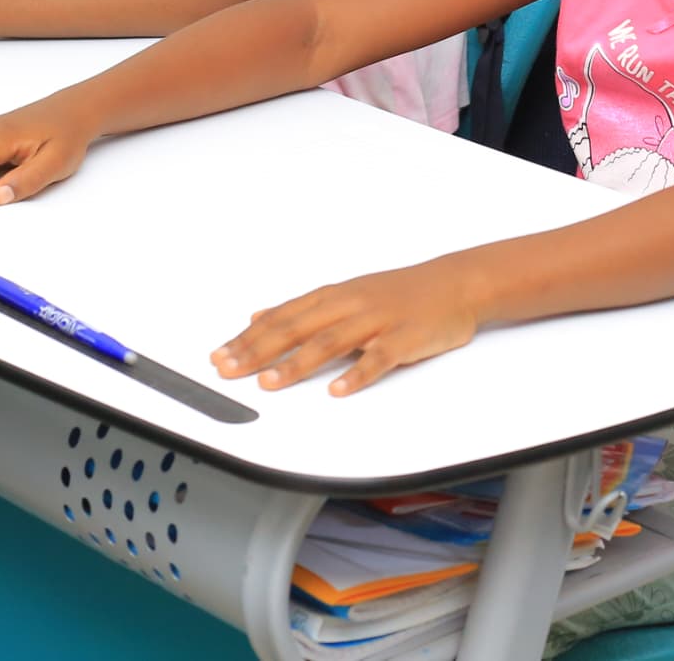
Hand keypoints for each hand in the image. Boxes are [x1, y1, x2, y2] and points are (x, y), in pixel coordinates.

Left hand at [212, 261, 480, 395]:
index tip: (219, 357)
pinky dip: (357, 373)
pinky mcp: (405, 338)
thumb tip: (257, 316)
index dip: (248, 338)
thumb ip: (302, 308)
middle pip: (297, 328)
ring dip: (297, 363)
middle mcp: (350, 305)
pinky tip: (338, 389)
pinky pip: (378, 357)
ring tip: (271, 383)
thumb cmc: (399, 292)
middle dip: (259, 351)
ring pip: (331, 342)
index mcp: (333, 296)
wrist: (454, 284)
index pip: (282, 317)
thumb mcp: (346, 292)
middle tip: (229, 371)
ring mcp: (377, 321)